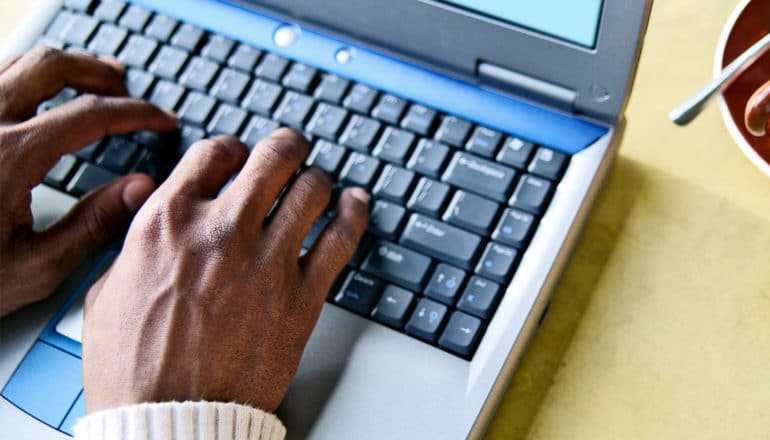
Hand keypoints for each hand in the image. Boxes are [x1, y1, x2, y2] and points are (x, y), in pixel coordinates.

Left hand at [0, 47, 176, 316]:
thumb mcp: (35, 267)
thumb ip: (94, 224)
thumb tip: (140, 189)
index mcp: (9, 157)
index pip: (91, 114)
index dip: (136, 112)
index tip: (161, 120)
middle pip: (52, 67)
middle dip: (99, 72)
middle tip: (128, 89)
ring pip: (19, 62)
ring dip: (64, 67)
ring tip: (93, 80)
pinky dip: (27, 76)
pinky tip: (41, 95)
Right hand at [82, 129, 368, 412]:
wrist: (171, 419)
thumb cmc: (134, 365)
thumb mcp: (107, 288)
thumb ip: (133, 236)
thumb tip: (148, 200)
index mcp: (169, 223)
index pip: (214, 154)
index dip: (233, 149)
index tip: (241, 155)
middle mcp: (222, 231)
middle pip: (272, 158)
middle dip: (286, 147)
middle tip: (293, 149)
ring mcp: (267, 261)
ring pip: (312, 190)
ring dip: (317, 180)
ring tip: (320, 183)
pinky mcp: (302, 296)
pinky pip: (341, 238)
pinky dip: (354, 214)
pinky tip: (355, 205)